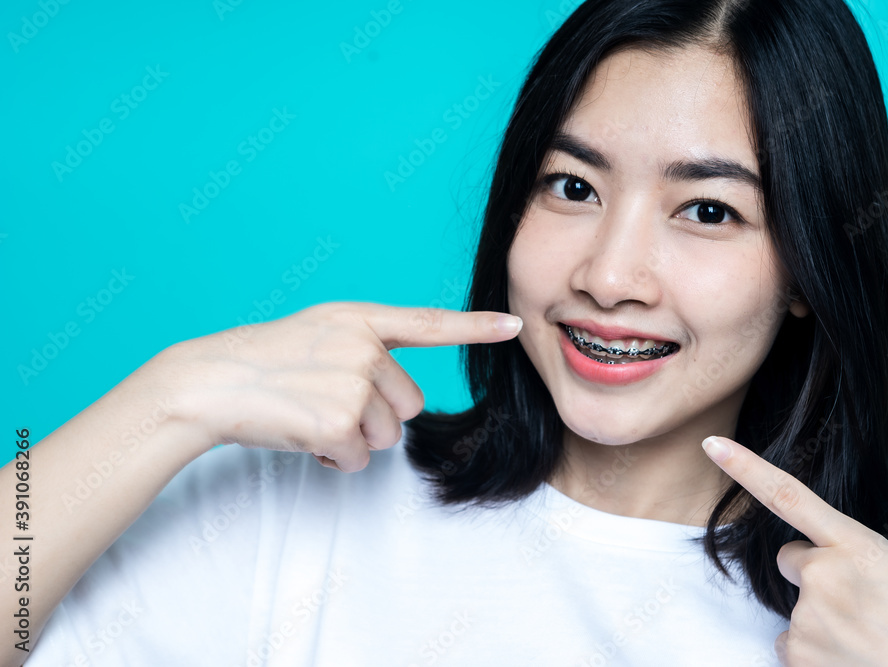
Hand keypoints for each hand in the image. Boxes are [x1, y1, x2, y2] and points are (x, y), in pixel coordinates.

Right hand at [156, 302, 521, 470]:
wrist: (209, 382)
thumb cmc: (263, 361)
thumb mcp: (318, 334)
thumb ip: (364, 346)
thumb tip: (399, 396)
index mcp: (360, 320)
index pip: (429, 323)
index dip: (475, 326)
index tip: (513, 324)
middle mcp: (364, 346)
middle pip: (410, 404)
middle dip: (376, 416)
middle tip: (327, 402)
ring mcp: (353, 382)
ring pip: (387, 436)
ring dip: (353, 438)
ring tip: (309, 414)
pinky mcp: (339, 421)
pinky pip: (357, 459)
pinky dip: (332, 458)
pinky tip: (301, 434)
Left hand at [701, 436, 887, 666]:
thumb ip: (858, 561)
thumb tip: (839, 570)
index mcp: (857, 544)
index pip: (788, 495)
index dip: (746, 467)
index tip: (713, 445)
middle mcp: (824, 573)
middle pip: (792, 561)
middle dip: (815, 577)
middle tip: (859, 606)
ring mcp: (807, 614)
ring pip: (796, 608)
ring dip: (821, 621)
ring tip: (864, 639)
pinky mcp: (796, 652)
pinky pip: (791, 643)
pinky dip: (815, 652)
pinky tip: (848, 658)